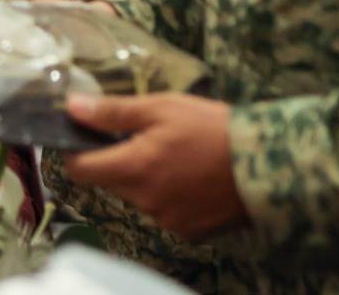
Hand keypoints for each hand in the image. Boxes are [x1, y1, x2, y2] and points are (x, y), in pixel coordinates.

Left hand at [63, 93, 247, 239]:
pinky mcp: (187, 230)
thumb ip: (112, 112)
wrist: (267, 163)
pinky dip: (167, 194)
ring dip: (143, 177)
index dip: (75, 151)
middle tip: (144, 137)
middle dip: (117, 160)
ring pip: (136, 196)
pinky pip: (162, 210)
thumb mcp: (160, 107)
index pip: (79, 170)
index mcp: (134, 168)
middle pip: (109, 181)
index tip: (86, 136)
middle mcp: (145, 200)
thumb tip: (71, 107)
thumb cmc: (211, 128)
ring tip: (174, 154)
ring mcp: (166, 219)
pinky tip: (189, 176)